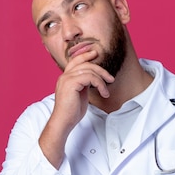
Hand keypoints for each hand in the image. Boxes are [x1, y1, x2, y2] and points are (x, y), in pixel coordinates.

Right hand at [39, 50, 113, 167]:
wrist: (63, 122)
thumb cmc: (71, 112)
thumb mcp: (80, 95)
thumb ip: (84, 85)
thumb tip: (93, 80)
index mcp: (65, 78)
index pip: (75, 61)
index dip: (85, 55)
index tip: (95, 53)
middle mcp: (64, 76)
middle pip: (84, 64)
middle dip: (100, 69)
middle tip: (110, 78)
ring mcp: (66, 79)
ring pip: (88, 70)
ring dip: (101, 79)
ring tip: (107, 90)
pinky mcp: (71, 84)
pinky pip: (89, 77)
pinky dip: (99, 84)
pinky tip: (103, 93)